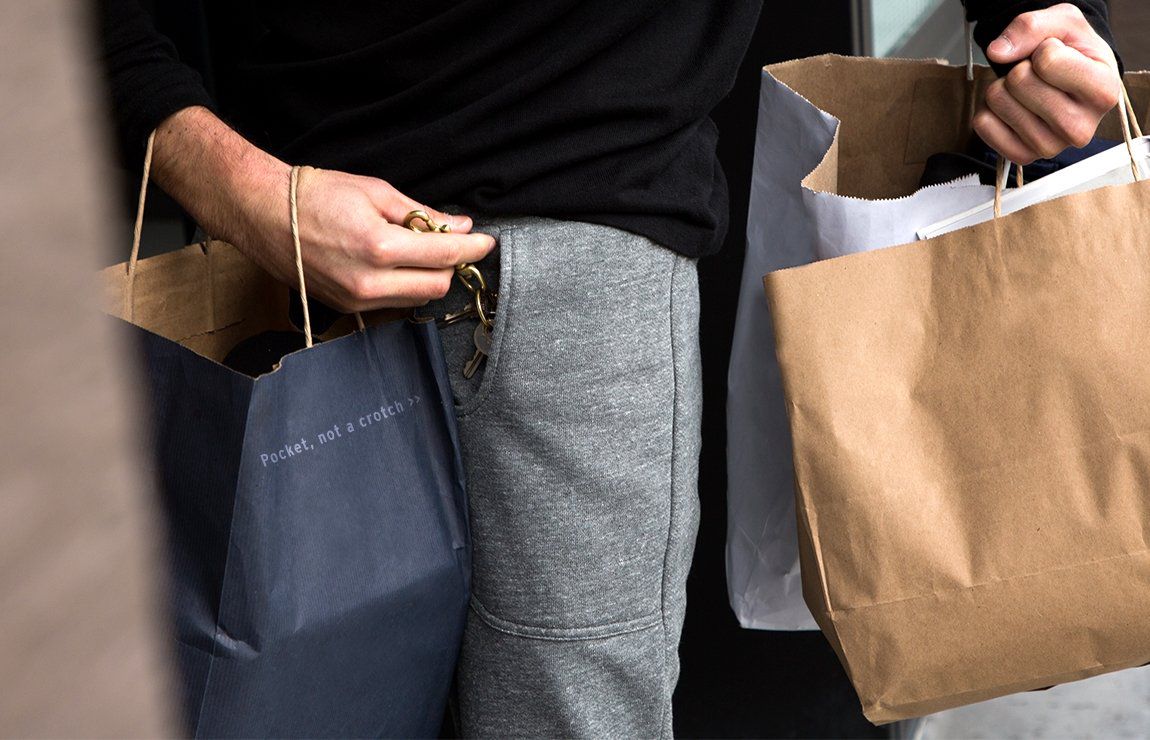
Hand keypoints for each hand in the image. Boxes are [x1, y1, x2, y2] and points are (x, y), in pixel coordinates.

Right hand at [152, 106, 495, 311]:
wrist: (262, 213)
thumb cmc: (315, 194)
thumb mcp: (375, 191)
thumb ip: (420, 213)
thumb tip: (458, 225)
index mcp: (379, 247)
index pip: (445, 256)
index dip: (472, 248)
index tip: (486, 242)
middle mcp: (370, 281)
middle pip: (437, 286)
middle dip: (452, 266)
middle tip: (453, 243)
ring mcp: (358, 299)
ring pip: (417, 299)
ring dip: (428, 277)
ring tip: (418, 249)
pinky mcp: (348, 307)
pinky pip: (393, 303)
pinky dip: (405, 285)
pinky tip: (396, 263)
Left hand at [973, 3, 1120, 164]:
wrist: (1067, 78)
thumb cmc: (1071, 51)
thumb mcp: (1063, 23)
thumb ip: (1032, 27)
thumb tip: (997, 52)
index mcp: (1104, 92)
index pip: (1048, 62)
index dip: (1043, 49)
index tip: (1057, 55)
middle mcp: (1081, 129)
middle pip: (1019, 82)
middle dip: (1020, 68)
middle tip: (1038, 74)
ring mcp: (1051, 148)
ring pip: (998, 101)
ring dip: (1003, 87)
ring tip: (1026, 90)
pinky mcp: (1023, 156)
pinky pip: (982, 124)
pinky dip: (989, 108)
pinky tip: (1012, 107)